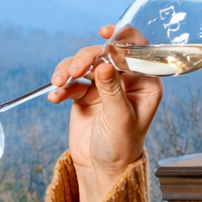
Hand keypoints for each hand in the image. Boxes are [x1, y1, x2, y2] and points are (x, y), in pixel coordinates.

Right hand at [48, 23, 162, 201]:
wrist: (100, 167)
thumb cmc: (121, 146)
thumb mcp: (119, 117)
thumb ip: (111, 90)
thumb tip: (104, 64)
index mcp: (145, 83)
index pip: (137, 51)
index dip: (122, 38)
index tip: (105, 34)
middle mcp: (125, 80)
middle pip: (104, 53)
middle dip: (85, 58)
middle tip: (73, 71)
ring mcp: (103, 85)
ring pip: (83, 64)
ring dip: (67, 70)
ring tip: (59, 83)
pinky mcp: (85, 94)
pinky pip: (70, 81)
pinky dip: (61, 86)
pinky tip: (55, 97)